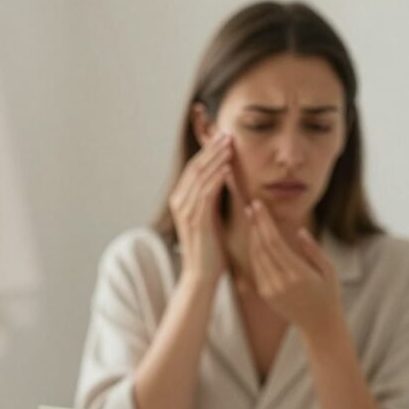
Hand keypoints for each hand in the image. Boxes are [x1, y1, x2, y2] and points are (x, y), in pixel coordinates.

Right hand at [169, 131, 231, 286]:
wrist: (203, 275)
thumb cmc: (210, 249)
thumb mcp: (210, 217)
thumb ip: (211, 198)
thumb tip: (221, 177)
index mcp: (181, 200)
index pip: (193, 168)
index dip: (208, 151)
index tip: (223, 137)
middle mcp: (179, 202)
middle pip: (195, 167)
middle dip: (211, 149)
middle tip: (227, 134)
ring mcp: (185, 211)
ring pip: (199, 177)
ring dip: (215, 159)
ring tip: (229, 145)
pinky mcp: (195, 220)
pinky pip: (205, 193)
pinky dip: (216, 178)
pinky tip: (227, 167)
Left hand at [242, 199, 343, 338]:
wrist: (319, 325)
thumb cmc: (329, 294)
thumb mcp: (329, 270)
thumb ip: (313, 250)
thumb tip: (299, 231)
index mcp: (297, 274)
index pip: (274, 242)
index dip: (264, 222)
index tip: (259, 206)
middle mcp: (280, 282)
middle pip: (262, 247)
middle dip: (255, 225)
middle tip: (251, 206)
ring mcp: (270, 290)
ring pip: (256, 258)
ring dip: (252, 236)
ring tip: (251, 218)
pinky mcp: (265, 295)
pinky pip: (256, 268)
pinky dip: (254, 251)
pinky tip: (255, 238)